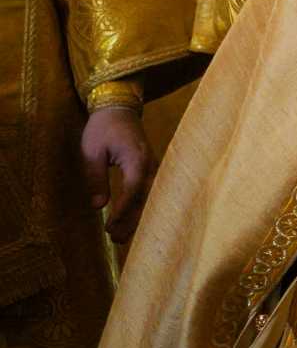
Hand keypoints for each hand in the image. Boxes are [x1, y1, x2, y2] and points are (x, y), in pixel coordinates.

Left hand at [81, 105, 152, 243]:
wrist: (119, 108)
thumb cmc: (103, 128)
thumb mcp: (91, 151)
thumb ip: (95, 178)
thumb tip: (98, 206)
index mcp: (136, 159)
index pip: (132, 191)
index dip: (122, 211)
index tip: (110, 228)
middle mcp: (151, 164)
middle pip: (146, 198)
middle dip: (132, 221)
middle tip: (117, 240)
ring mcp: (154, 166)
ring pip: (150, 197)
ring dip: (138, 218)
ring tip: (123, 237)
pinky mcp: (151, 168)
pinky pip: (150, 192)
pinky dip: (142, 208)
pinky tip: (133, 221)